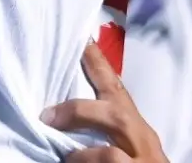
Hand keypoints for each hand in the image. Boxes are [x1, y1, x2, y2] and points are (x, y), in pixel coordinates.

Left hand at [42, 42, 168, 162]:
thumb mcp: (130, 144)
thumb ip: (107, 129)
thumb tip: (62, 115)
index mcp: (138, 128)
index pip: (117, 89)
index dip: (98, 64)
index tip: (81, 40)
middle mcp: (143, 142)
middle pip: (117, 116)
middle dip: (81, 112)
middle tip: (47, 116)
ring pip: (111, 155)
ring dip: (82, 155)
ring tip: (64, 158)